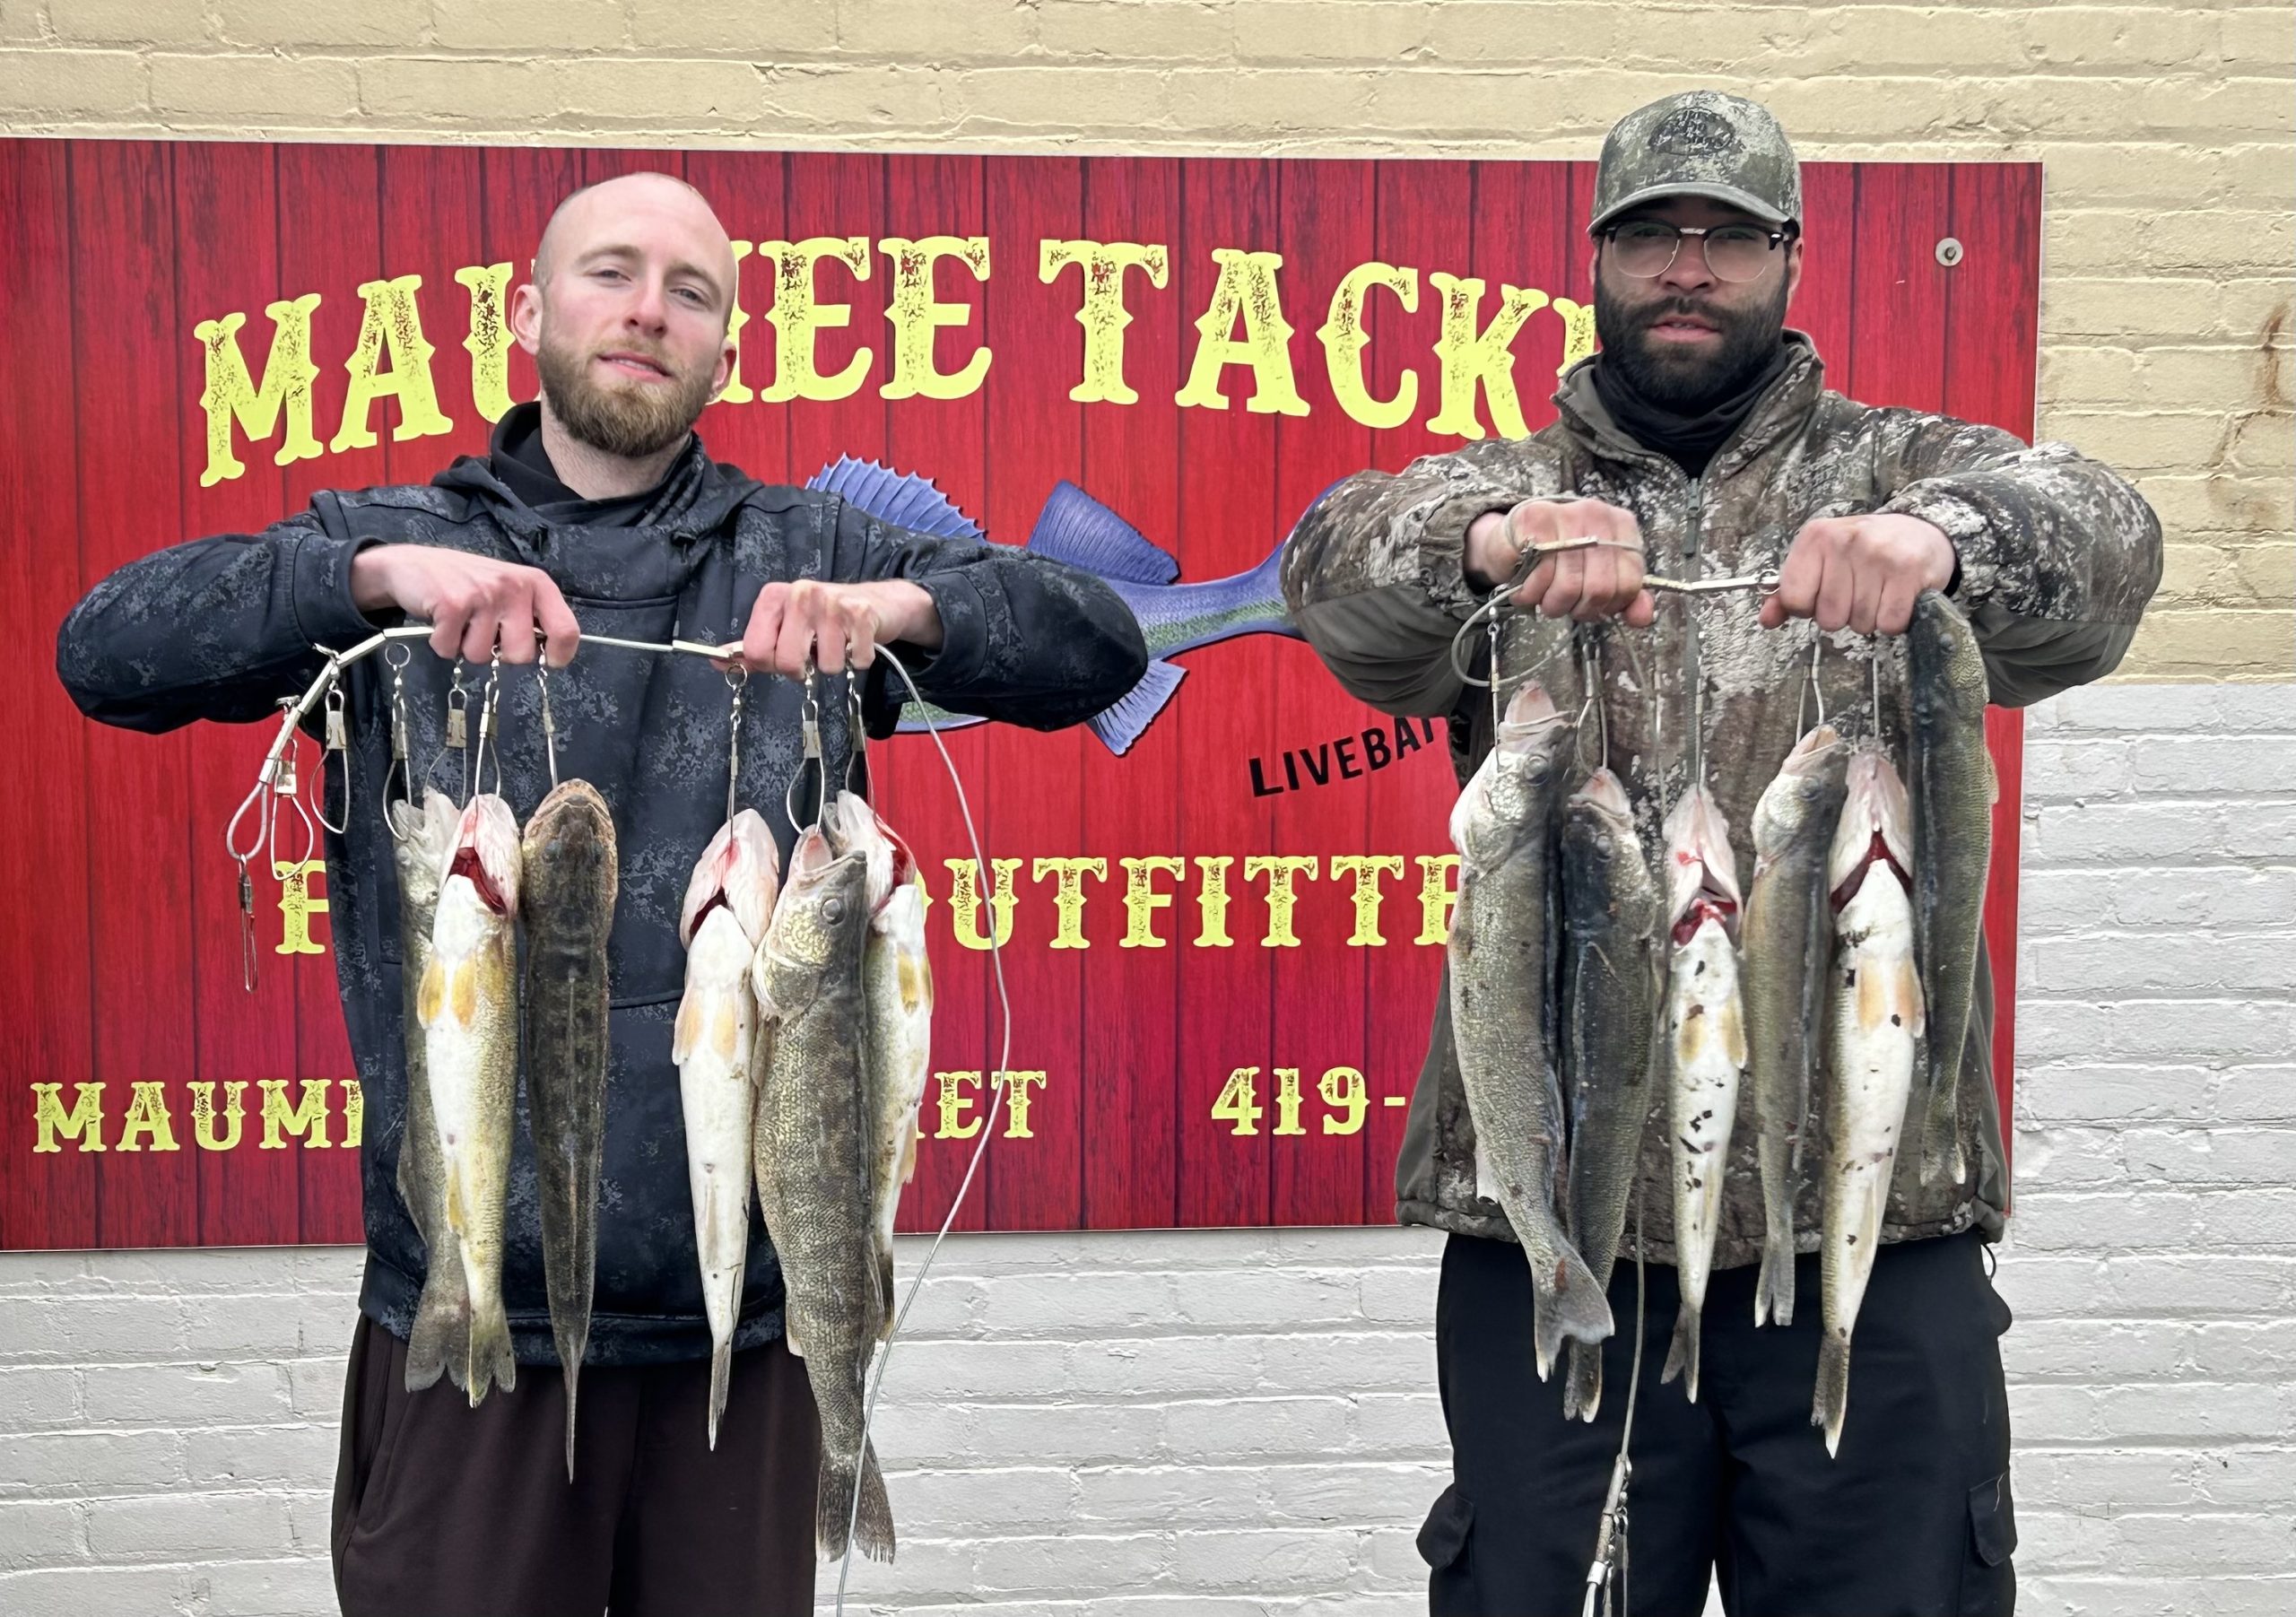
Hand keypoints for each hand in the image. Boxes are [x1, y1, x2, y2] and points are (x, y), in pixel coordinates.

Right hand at [349, 544, 580, 665]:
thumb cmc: (468, 583)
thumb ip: (531, 616)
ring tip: (460, 621)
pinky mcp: (453, 604)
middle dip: (500, 653)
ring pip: (483, 656)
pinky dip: (442, 644)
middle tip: (483, 630)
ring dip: (466, 647)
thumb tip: (551, 654)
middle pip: (522, 655)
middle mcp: (514, 587)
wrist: (412, 564)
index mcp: (536, 583)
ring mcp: (483, 595)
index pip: (566, 630)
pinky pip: (451, 651)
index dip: (560, 654)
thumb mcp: (509, 590)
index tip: (549, 662)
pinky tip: (441, 621)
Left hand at [730, 579, 941, 679]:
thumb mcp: (783, 626)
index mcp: (773, 597)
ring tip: (837, 642)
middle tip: (813, 652)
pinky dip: (858, 660)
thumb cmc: (821, 619)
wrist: (876, 602)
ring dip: (834, 663)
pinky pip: (855, 662)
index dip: (773, 664)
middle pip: (788, 663)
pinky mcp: (861, 614)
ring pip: (826, 667)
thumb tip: (716, 662)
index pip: (757, 651)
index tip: (787, 654)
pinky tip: (856, 640)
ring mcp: (832, 604)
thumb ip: (752, 646)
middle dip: (803, 668)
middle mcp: (800, 594)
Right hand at [1466, 498, 1653, 627]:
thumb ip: (1625, 596)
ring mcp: (1566, 514)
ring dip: (1552, 605)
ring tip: (1543, 598)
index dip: (1608, 605)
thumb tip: (1643, 618)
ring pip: (1569, 586)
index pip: (1630, 582)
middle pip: (1600, 587)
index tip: (1590, 605)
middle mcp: (1598, 514)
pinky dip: (1529, 594)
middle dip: (1578, 609)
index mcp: (1622, 526)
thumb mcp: (1598, 575)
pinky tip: (1526, 588)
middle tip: (1563, 605)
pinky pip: (1540, 576)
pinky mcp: (1535, 521)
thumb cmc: (1557, 559)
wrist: (1512, 538)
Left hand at [1759, 514, 1955, 634]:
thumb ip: (1790, 591)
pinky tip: (1897, 598)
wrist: (1921, 531)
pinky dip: (1894, 621)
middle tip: (1859, 591)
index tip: (1824, 593)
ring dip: (1870, 618)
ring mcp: (1878, 555)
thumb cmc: (1863, 552)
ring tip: (1880, 591)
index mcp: (1816, 536)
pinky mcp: (1909, 571)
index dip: (1809, 607)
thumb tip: (1766, 620)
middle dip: (1844, 615)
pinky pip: (1889, 623)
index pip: (1793, 598)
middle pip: (1829, 618)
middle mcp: (1845, 541)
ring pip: (1860, 623)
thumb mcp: (1821, 560)